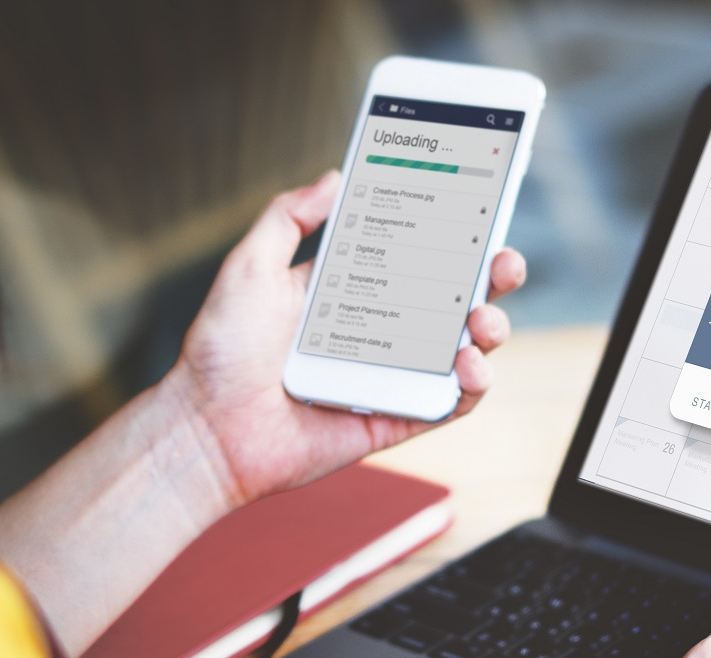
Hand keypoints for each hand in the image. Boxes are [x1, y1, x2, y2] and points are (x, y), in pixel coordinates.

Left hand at [166, 169, 526, 506]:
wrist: (207, 428)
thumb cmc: (221, 352)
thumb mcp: (250, 267)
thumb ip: (289, 218)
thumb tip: (335, 176)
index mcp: (352, 290)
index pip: (417, 254)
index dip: (454, 234)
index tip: (479, 208)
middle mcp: (381, 331)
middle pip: (455, 297)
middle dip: (491, 277)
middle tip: (503, 262)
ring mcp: (393, 376)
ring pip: (466, 349)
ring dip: (492, 329)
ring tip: (481, 320)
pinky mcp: (397, 419)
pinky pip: (452, 402)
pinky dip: (474, 384)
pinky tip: (469, 364)